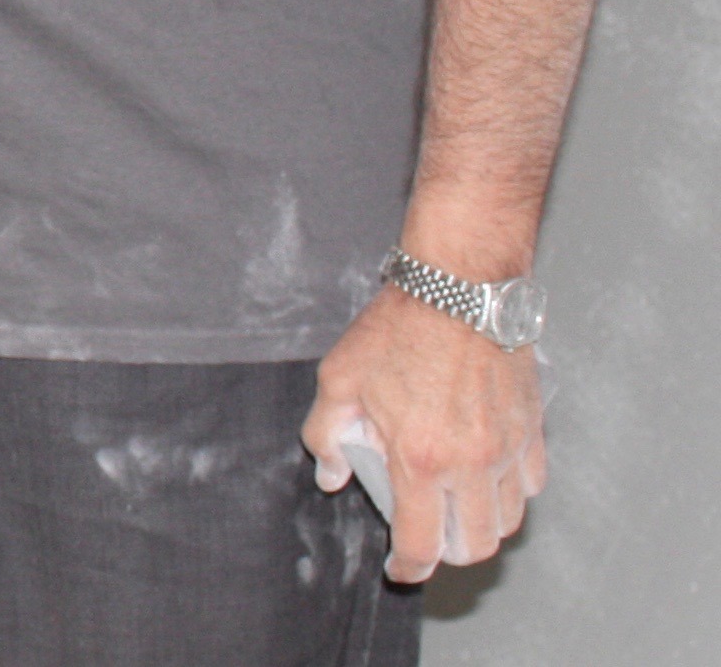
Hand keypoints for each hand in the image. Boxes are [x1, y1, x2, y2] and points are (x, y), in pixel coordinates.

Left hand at [305, 284, 545, 579]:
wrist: (458, 289)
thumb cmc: (396, 329)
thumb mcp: (339, 378)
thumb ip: (326, 433)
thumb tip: (330, 475)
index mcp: (420, 459)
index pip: (421, 543)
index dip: (409, 568)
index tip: (401, 569)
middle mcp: (471, 465)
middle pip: (473, 545)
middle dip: (447, 552)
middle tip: (427, 537)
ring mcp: (508, 450)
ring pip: (508, 521)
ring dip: (482, 527)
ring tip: (456, 510)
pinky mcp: (532, 430)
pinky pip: (532, 484)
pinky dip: (512, 494)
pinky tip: (488, 478)